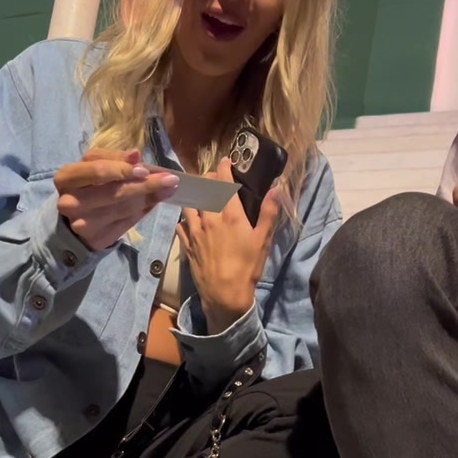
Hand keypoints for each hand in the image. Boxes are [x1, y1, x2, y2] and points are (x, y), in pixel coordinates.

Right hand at [55, 149, 178, 250]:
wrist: (72, 220)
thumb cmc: (85, 185)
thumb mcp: (93, 165)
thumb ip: (114, 158)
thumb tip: (136, 155)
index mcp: (66, 178)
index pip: (98, 172)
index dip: (123, 170)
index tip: (146, 169)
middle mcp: (70, 203)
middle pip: (114, 193)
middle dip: (145, 185)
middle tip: (170, 179)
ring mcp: (83, 224)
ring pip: (124, 209)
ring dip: (150, 198)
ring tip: (168, 189)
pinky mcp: (97, 239)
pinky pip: (127, 223)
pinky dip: (144, 211)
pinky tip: (156, 201)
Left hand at [176, 158, 279, 332]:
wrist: (224, 296)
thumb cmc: (247, 268)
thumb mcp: (263, 240)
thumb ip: (269, 212)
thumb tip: (277, 188)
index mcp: (230, 214)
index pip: (222, 181)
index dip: (224, 167)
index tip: (226, 161)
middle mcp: (209, 218)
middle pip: (202, 188)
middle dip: (208, 178)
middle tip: (214, 177)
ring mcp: (195, 232)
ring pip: (188, 204)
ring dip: (193, 195)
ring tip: (199, 194)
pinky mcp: (187, 245)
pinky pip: (181, 225)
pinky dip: (184, 218)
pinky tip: (188, 219)